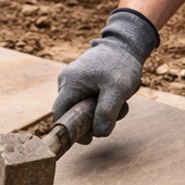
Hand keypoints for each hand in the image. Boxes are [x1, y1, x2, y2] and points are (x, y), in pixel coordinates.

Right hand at [52, 9, 159, 142]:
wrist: (125, 44)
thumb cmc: (120, 65)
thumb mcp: (117, 90)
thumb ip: (107, 112)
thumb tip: (99, 134)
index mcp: (69, 84)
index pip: (60, 116)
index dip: (71, 132)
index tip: (89, 139)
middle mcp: (65, 82)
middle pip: (72, 114)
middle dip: (92, 121)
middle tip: (113, 115)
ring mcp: (72, 81)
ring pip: (82, 109)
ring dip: (100, 112)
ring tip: (118, 101)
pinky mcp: (81, 82)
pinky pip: (87, 102)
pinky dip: (101, 104)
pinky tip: (113, 96)